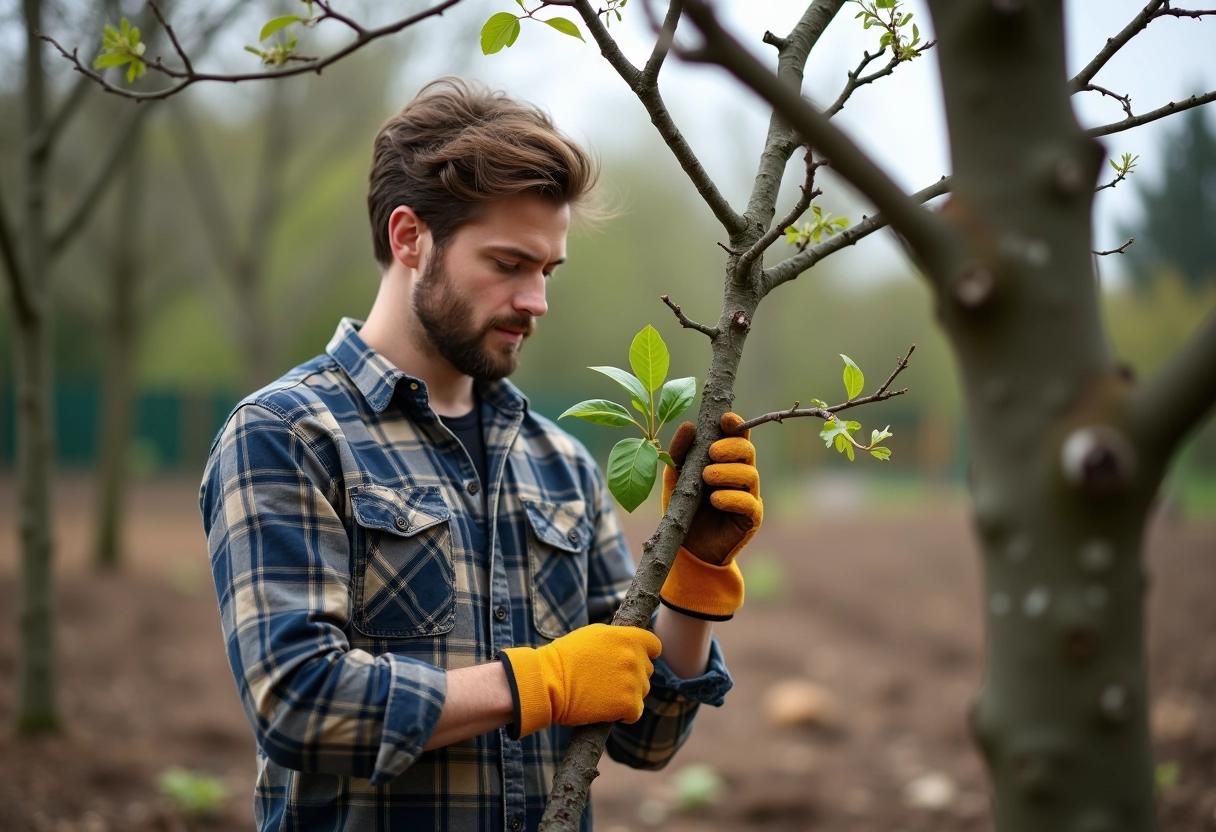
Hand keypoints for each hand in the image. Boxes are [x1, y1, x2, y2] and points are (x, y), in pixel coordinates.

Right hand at [499, 623, 661, 737]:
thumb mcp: (594, 635)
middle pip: (647, 671)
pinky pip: (635, 712)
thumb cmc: (565, 658)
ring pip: (642, 691)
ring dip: (628, 694)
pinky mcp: (629, 705)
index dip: (645, 654)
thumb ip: (618, 638)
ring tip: (603, 693)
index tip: (632, 661)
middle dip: (632, 675)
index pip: (654, 646)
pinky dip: (624, 714)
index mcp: (629, 637)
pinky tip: (606, 708)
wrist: (548, 682)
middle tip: (608, 680)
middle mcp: (635, 657)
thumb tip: (633, 643)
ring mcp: (634, 681)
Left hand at [662, 412, 762, 565]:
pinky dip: (732, 498)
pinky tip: (715, 499)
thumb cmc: (683, 509)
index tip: (725, 420)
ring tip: (707, 477)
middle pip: (747, 451)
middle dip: (731, 448)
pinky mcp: (751, 519)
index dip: (736, 424)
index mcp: (726, 461)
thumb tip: (689, 426)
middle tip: (712, 452)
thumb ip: (679, 453)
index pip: (738, 436)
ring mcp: (749, 496)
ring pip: (750, 475)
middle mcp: (740, 475)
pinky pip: (749, 503)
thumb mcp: (675, 479)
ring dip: (729, 472)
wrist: (687, 549)